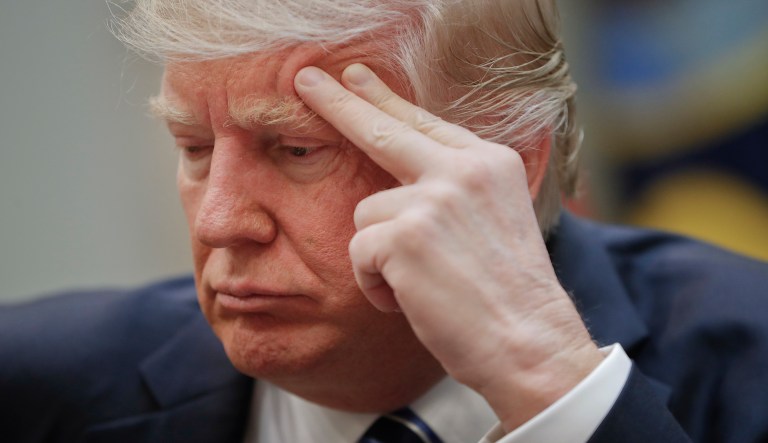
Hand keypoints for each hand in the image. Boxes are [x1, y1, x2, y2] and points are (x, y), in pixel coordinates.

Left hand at [294, 64, 602, 429]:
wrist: (530, 344)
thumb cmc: (509, 296)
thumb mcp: (496, 221)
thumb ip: (456, 190)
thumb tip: (401, 179)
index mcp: (490, 164)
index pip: (425, 123)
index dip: (386, 100)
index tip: (357, 78)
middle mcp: (463, 170)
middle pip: (381, 129)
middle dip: (338, 103)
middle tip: (305, 79)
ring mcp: (433, 199)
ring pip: (367, 214)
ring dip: (380, 255)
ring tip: (420, 283)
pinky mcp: (404, 236)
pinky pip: (360, 253)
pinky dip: (375, 284)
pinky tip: (410, 300)